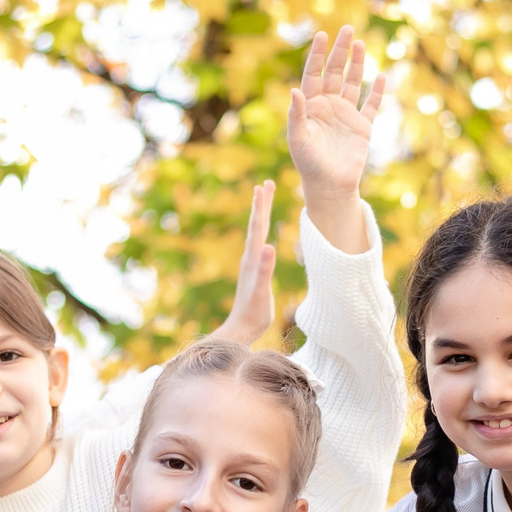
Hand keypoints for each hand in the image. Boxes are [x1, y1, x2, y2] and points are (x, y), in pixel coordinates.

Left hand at [213, 182, 278, 344]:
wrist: (241, 328)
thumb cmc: (253, 312)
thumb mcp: (261, 291)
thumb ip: (265, 269)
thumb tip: (269, 246)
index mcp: (252, 258)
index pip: (257, 227)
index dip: (261, 206)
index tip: (262, 186)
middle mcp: (250, 257)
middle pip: (256, 225)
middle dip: (261, 204)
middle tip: (266, 184)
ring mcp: (251, 264)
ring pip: (257, 233)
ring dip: (261, 216)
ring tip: (264, 201)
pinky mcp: (255, 271)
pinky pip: (260, 245)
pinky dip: (263, 234)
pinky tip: (265, 236)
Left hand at [285, 25, 382, 253]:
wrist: (329, 186)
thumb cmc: (309, 163)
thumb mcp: (298, 138)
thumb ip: (297, 114)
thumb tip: (293, 90)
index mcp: (310, 106)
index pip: (313, 74)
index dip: (316, 54)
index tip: (321, 35)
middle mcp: (328, 106)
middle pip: (334, 72)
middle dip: (339, 51)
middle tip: (346, 29)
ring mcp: (346, 115)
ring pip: (352, 83)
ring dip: (356, 64)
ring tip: (359, 43)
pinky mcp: (362, 127)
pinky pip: (370, 105)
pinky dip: (376, 92)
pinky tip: (381, 77)